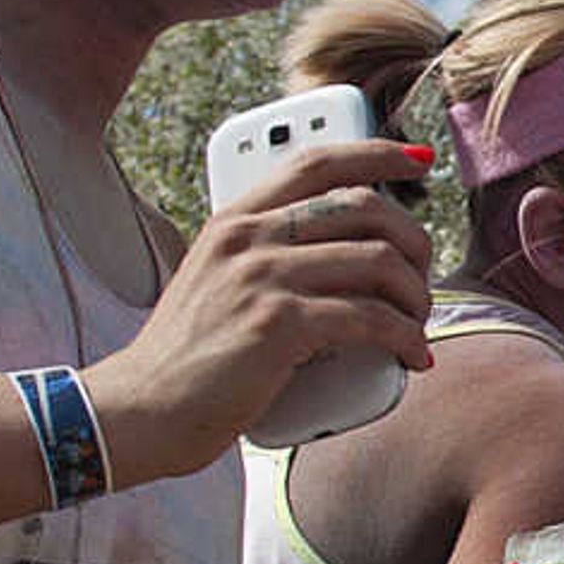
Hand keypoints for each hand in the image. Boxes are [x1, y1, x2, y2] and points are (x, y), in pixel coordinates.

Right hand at [81, 140, 438, 481]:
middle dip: (413, 242)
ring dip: (416, 296)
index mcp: (234, 219)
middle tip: (421, 281)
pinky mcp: (278, 325)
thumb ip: (268, 259)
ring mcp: (262, 277)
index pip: (317, 162)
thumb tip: (347, 259)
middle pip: (364, 207)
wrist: (142, 410)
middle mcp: (248, 237)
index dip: (376, 153)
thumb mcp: (219, 283)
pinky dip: (405, 337)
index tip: (418, 160)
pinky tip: (411, 355)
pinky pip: (371, 318)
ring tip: (416, 326)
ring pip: (379, 260)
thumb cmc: (189, 358)